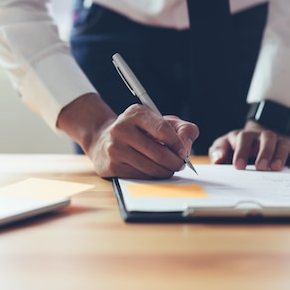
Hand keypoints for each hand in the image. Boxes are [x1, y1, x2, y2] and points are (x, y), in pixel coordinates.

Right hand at [57, 94, 198, 178]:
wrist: (102, 140)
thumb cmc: (137, 131)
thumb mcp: (159, 121)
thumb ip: (181, 128)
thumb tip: (186, 146)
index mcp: (135, 113)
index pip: (163, 130)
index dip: (178, 144)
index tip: (183, 152)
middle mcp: (122, 128)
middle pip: (159, 153)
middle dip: (175, 162)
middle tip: (179, 164)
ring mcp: (115, 148)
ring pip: (151, 167)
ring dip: (166, 171)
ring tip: (168, 168)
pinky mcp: (111, 166)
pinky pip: (141, 175)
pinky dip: (152, 176)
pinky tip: (152, 171)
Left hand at [209, 120, 289, 170]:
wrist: (257, 136)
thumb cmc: (237, 145)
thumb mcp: (224, 145)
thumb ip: (218, 151)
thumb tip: (218, 160)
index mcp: (245, 136)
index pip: (243, 139)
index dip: (241, 152)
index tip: (238, 166)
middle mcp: (262, 137)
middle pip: (266, 139)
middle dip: (264, 152)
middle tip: (260, 167)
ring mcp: (277, 142)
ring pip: (281, 144)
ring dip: (280, 156)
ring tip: (276, 168)